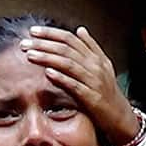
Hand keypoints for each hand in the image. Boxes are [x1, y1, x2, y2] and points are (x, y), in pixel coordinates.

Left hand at [21, 25, 138, 145]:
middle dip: (44, 44)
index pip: (70, 39)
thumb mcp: (103, 66)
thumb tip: (80, 30)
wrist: (120, 115)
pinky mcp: (92, 97)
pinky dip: (62, 78)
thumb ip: (91, 47)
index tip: (33, 32)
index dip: (51, 34)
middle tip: (25, 43)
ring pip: (68, 64)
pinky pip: (75, 85)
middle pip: (66, 49)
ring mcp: (94, 81)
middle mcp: (95, 66)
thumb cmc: (108, 91)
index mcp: (94, 57)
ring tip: (30, 55)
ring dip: (48, 58)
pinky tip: (48, 73)